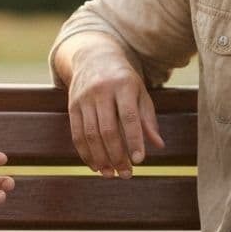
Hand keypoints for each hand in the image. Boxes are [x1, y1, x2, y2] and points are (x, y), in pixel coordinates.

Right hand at [64, 39, 163, 178]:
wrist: (93, 57)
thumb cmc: (123, 79)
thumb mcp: (140, 92)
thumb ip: (148, 118)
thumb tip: (159, 145)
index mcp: (123, 86)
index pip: (129, 117)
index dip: (134, 140)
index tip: (139, 161)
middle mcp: (101, 91)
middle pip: (107, 129)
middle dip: (117, 155)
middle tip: (126, 175)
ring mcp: (84, 98)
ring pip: (90, 134)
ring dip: (101, 158)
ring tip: (111, 174)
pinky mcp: (72, 106)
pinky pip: (76, 134)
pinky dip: (85, 153)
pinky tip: (95, 166)